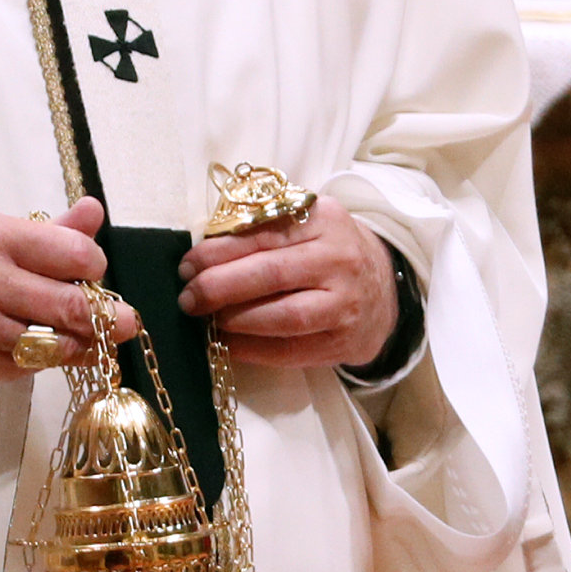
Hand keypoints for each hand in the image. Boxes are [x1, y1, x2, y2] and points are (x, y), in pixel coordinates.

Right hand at [0, 198, 137, 387]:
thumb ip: (52, 230)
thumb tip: (94, 211)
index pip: (75, 253)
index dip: (92, 263)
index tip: (90, 268)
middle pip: (73, 305)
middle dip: (109, 316)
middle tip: (125, 320)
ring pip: (58, 344)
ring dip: (80, 342)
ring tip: (87, 335)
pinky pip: (33, 365)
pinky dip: (50, 359)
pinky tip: (52, 348)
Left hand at [179, 194, 397, 369]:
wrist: (383, 289)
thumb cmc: (325, 252)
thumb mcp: (303, 225)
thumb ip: (261, 230)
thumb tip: (200, 256)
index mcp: (323, 220)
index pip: (262, 234)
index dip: (217, 252)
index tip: (187, 265)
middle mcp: (339, 260)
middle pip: (271, 274)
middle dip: (220, 287)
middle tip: (189, 298)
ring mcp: (345, 304)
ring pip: (284, 316)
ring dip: (236, 320)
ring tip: (208, 320)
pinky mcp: (343, 343)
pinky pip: (291, 350)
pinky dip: (253, 350)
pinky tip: (228, 344)